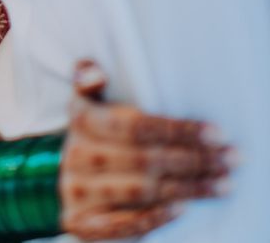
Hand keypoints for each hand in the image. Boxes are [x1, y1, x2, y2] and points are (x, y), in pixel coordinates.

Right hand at [60, 60, 233, 240]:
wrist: (65, 179)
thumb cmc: (93, 135)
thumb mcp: (86, 102)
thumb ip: (88, 79)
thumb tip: (95, 73)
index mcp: (81, 120)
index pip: (134, 125)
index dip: (178, 130)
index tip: (218, 133)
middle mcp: (77, 155)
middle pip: (144, 159)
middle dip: (195, 160)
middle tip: (231, 160)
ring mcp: (78, 191)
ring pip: (140, 190)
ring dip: (187, 189)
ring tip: (222, 184)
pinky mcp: (82, 223)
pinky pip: (122, 225)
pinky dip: (154, 218)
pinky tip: (183, 209)